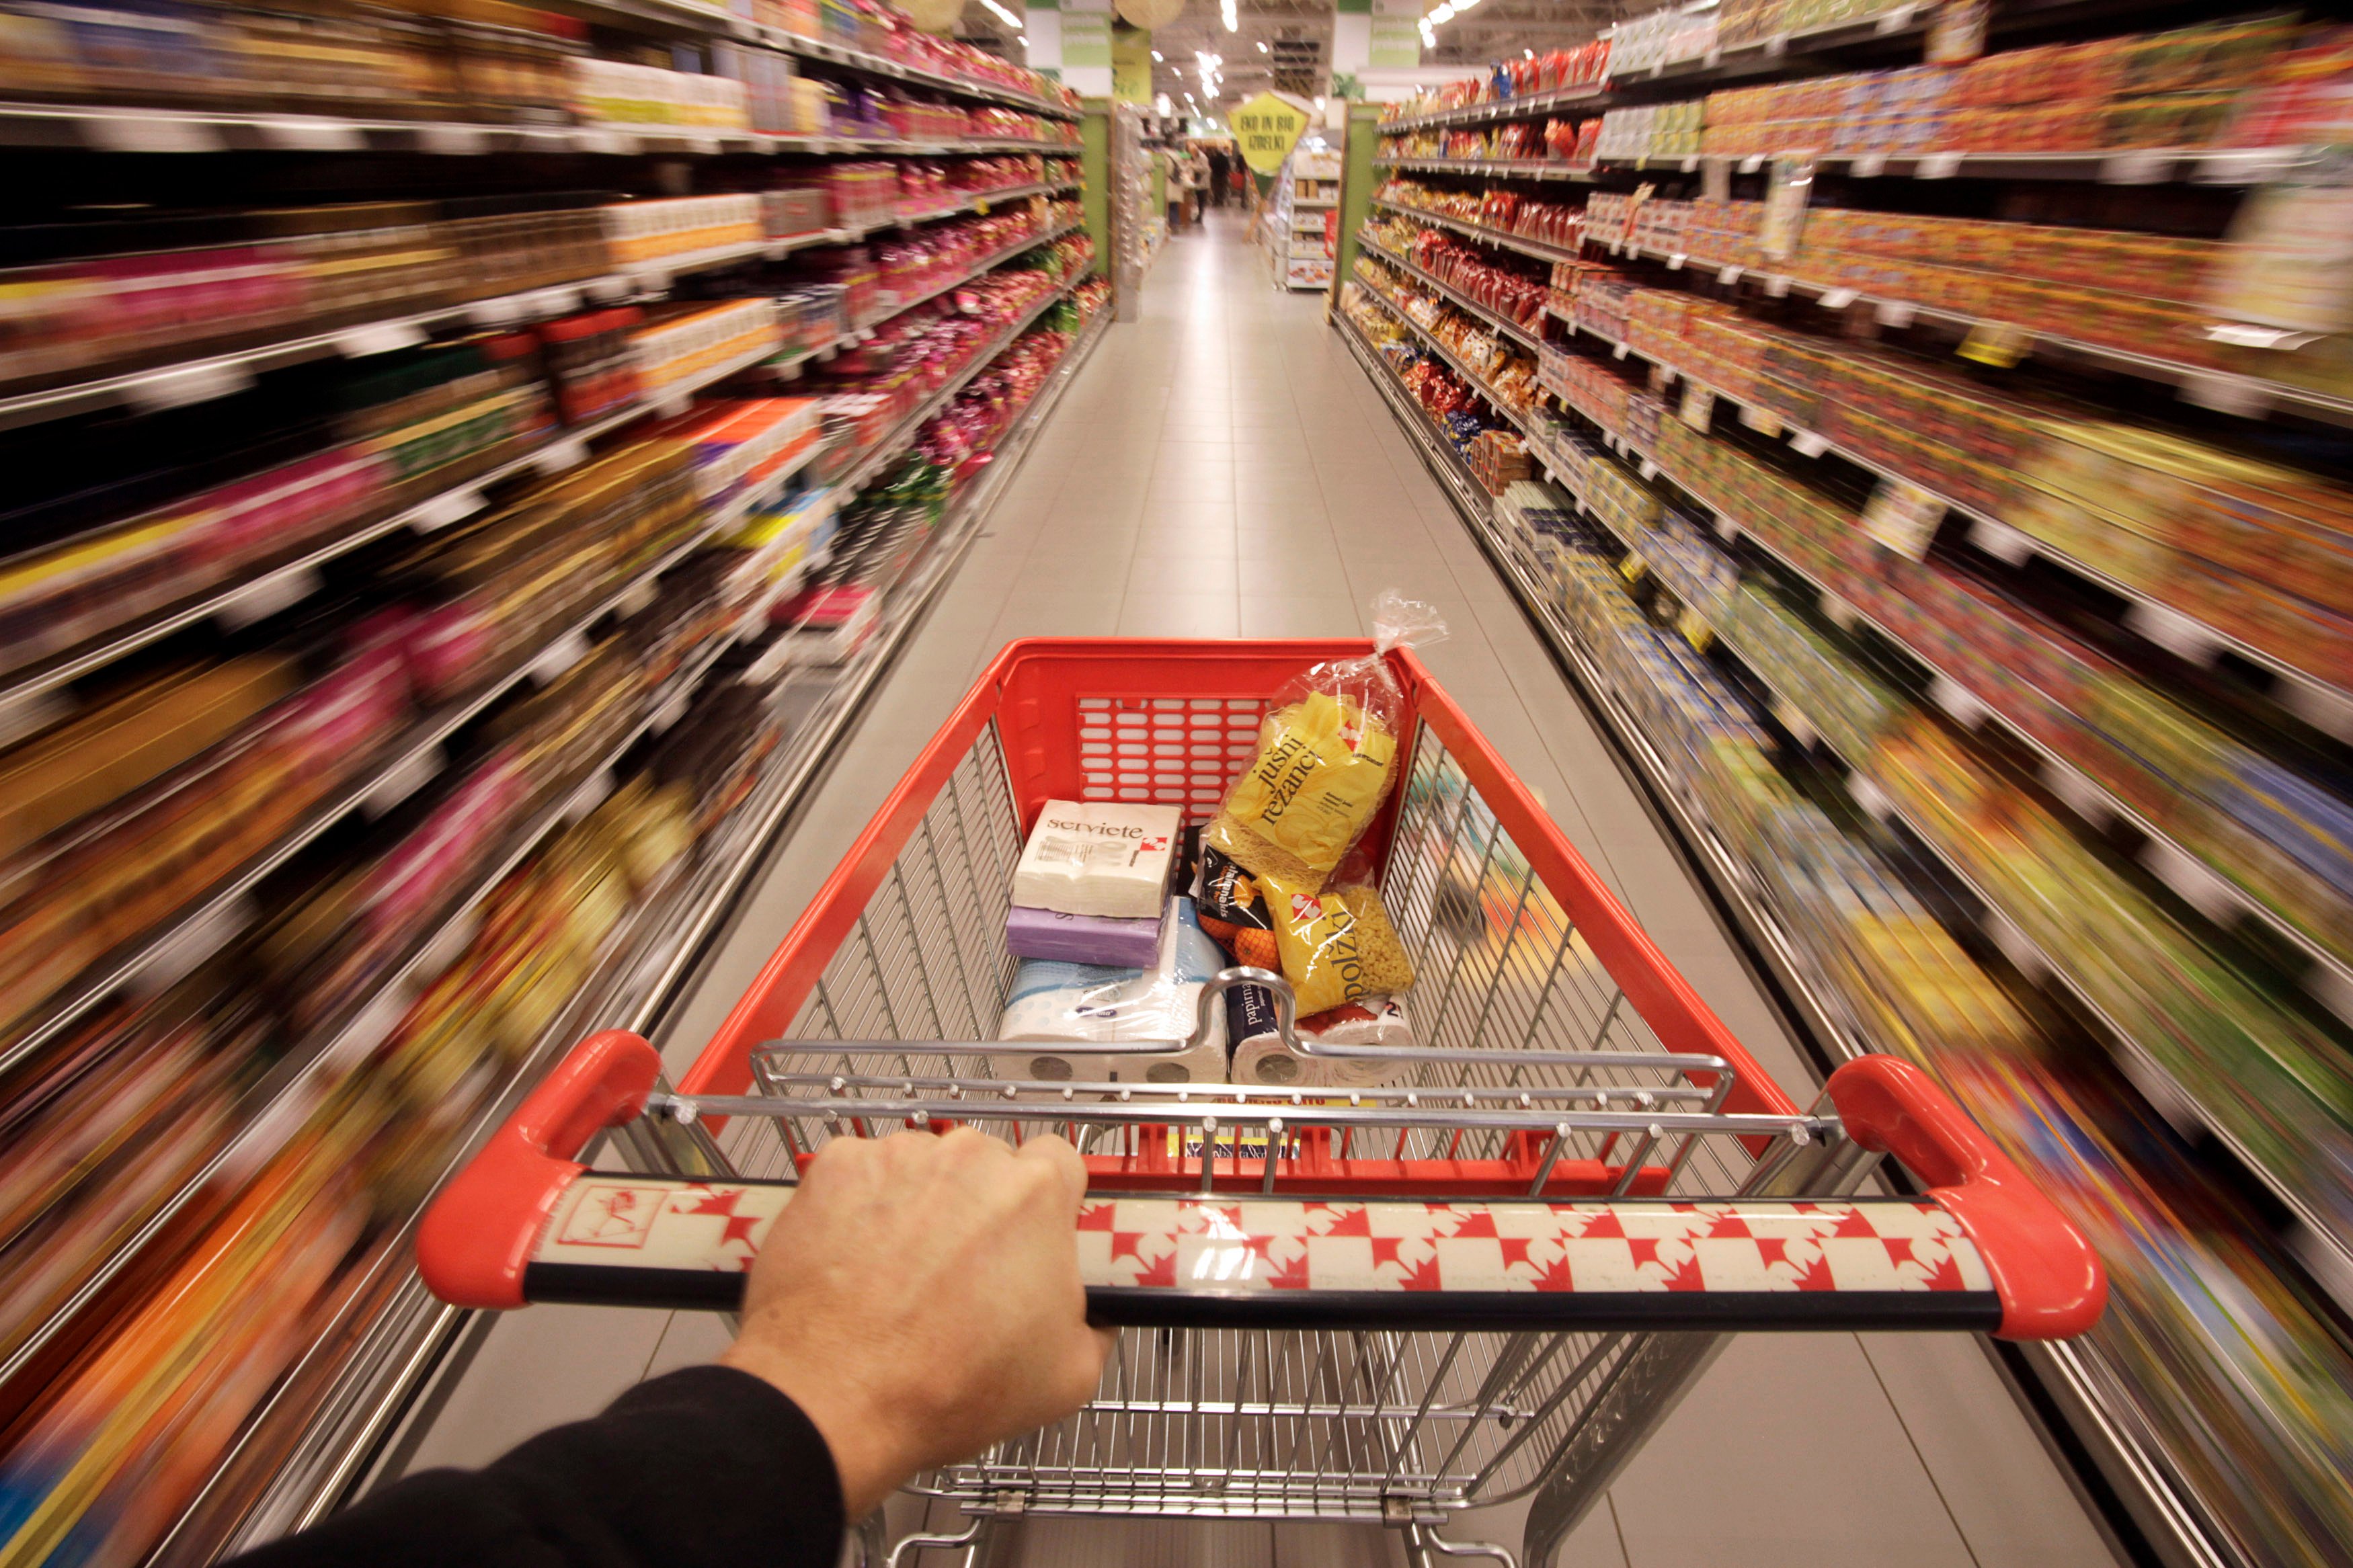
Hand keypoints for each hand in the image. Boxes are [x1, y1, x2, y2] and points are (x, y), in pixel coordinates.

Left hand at [718, 1129, 1112, 1518]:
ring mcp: (897, 1158)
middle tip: (964, 1271)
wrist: (835, 1398)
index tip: (1034, 1237)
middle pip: (987, 1165)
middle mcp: (968, 1158)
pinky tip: (857, 1261)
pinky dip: (860, 1208)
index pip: (1060, 1163)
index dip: (1049, 1203)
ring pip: (922, 1168)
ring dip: (919, 1206)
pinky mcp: (835, 1169)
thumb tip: (1089, 1315)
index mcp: (1036, 1193)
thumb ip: (1094, 1324)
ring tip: (901, 1275)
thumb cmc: (946, 1386)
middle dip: (980, 1208)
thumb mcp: (1068, 1377)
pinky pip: (861, 1177)